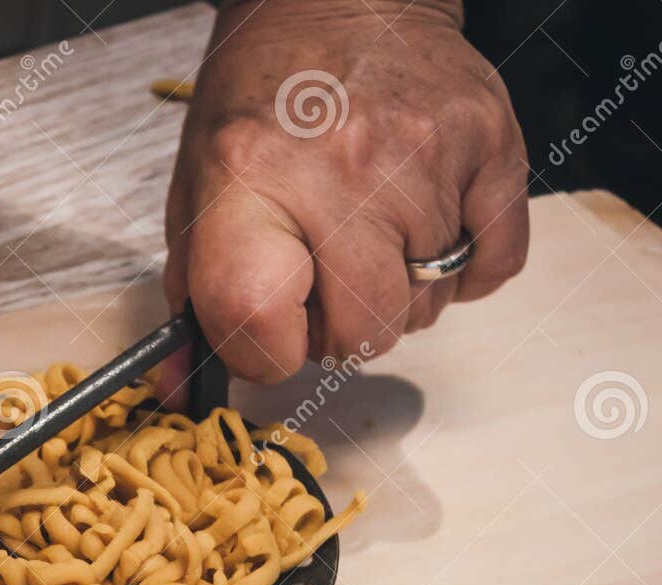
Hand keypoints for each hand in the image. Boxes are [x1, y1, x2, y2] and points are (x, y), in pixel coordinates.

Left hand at [163, 0, 528, 383]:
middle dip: (341, 327)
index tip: (270, 332)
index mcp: (246, 179)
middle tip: (325, 276)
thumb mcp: (198, 191)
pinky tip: (426, 229)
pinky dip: (464, 269)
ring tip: (370, 230)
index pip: (258, 321)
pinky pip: (493, 265)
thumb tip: (185, 387)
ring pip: (428, 305)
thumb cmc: (260, 101)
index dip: (266, 352)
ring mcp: (424, 156)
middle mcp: (338, 168)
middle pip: (363, 331)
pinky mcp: (490, 142)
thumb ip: (193, 296)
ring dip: (399, 291)